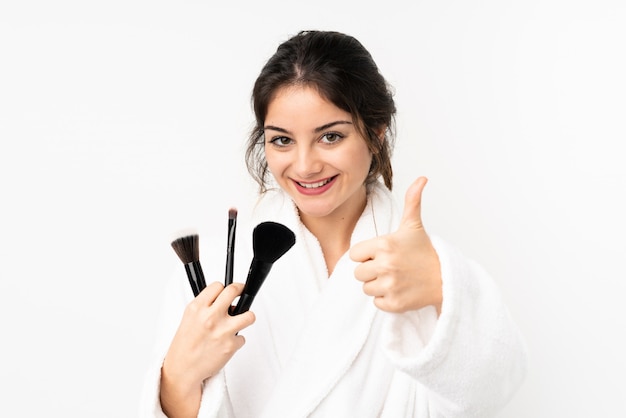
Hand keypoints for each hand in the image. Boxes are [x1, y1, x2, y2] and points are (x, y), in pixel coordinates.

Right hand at [161, 282, 254, 401]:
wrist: (182, 369)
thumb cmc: (185, 345)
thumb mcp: (189, 318)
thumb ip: (206, 306)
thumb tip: (227, 300)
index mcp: (197, 308)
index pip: (218, 285)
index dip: (225, 288)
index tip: (230, 290)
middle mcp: (210, 316)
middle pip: (234, 291)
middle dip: (241, 290)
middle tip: (243, 293)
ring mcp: (222, 330)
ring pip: (249, 315)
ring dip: (247, 318)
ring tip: (241, 321)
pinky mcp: (230, 345)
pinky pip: (242, 338)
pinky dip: (236, 341)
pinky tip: (225, 344)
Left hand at [350, 177, 441, 313]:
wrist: (445, 278)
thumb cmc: (425, 252)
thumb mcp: (414, 226)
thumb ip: (412, 201)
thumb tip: (421, 178)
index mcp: (384, 245)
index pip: (355, 255)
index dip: (366, 255)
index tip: (382, 254)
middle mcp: (385, 265)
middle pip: (358, 273)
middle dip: (371, 271)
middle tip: (390, 267)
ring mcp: (390, 285)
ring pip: (366, 288)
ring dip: (377, 285)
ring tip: (395, 278)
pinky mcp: (394, 303)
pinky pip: (376, 302)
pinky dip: (385, 299)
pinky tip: (399, 290)